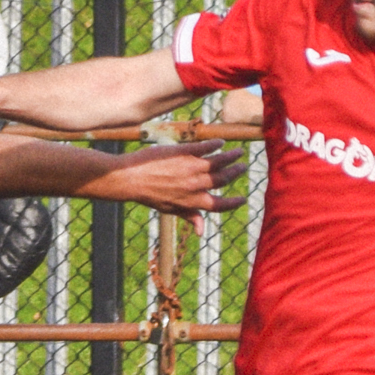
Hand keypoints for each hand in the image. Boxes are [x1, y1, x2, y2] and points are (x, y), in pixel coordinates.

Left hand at [98, 140, 248, 216]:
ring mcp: (190, 167)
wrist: (131, 178)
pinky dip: (215, 144)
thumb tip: (202, 233)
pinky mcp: (183, 152)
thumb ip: (189, 217)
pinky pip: (205, 147)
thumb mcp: (170, 209)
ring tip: (238, 152)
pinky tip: (221, 142)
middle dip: (236, 173)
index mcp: (193, 201)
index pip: (220, 205)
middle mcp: (195, 185)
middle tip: (243, 167)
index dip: (234, 203)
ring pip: (219, 161)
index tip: (243, 199)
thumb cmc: (150, 195)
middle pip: (223, 179)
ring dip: (232, 156)